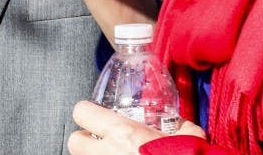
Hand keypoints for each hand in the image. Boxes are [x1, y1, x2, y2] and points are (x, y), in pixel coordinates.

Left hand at [68, 101, 205, 153]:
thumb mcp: (189, 136)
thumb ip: (178, 125)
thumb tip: (179, 123)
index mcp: (123, 133)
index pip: (82, 112)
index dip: (88, 113)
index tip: (97, 116)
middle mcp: (107, 153)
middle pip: (74, 142)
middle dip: (84, 141)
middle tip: (101, 141)